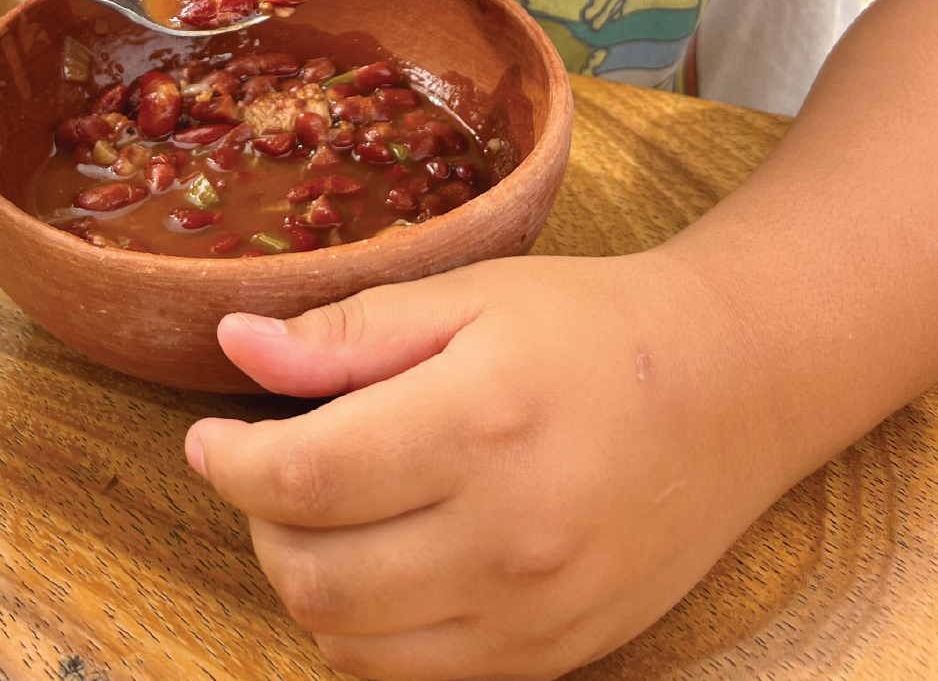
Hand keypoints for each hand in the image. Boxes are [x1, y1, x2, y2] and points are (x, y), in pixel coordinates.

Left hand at [187, 253, 777, 679]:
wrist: (728, 391)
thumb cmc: (591, 327)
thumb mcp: (471, 294)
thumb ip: (351, 331)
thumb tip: (235, 343)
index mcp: (478, 422)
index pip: (304, 476)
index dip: (229, 462)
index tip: (208, 436)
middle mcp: (504, 535)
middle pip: (313, 573)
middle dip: (258, 522)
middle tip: (267, 467)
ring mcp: (532, 614)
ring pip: (350, 641)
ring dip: (306, 580)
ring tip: (324, 511)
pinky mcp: (553, 658)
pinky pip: (416, 677)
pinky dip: (369, 632)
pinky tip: (383, 562)